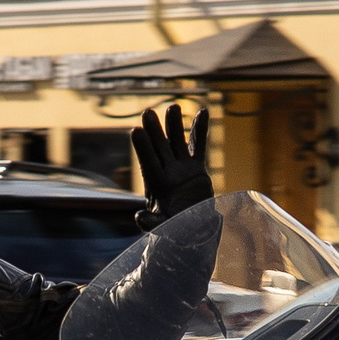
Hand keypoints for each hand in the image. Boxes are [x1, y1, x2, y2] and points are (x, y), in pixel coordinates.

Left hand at [133, 104, 214, 230]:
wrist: (194, 233)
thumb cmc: (174, 231)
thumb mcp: (163, 228)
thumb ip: (152, 223)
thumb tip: (139, 217)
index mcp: (157, 186)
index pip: (149, 163)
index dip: (143, 148)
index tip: (135, 131)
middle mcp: (168, 173)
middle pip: (160, 148)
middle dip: (155, 131)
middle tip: (147, 113)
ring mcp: (182, 169)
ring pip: (178, 142)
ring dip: (175, 125)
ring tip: (172, 106)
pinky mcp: (197, 169)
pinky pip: (199, 146)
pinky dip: (200, 130)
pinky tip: (203, 112)